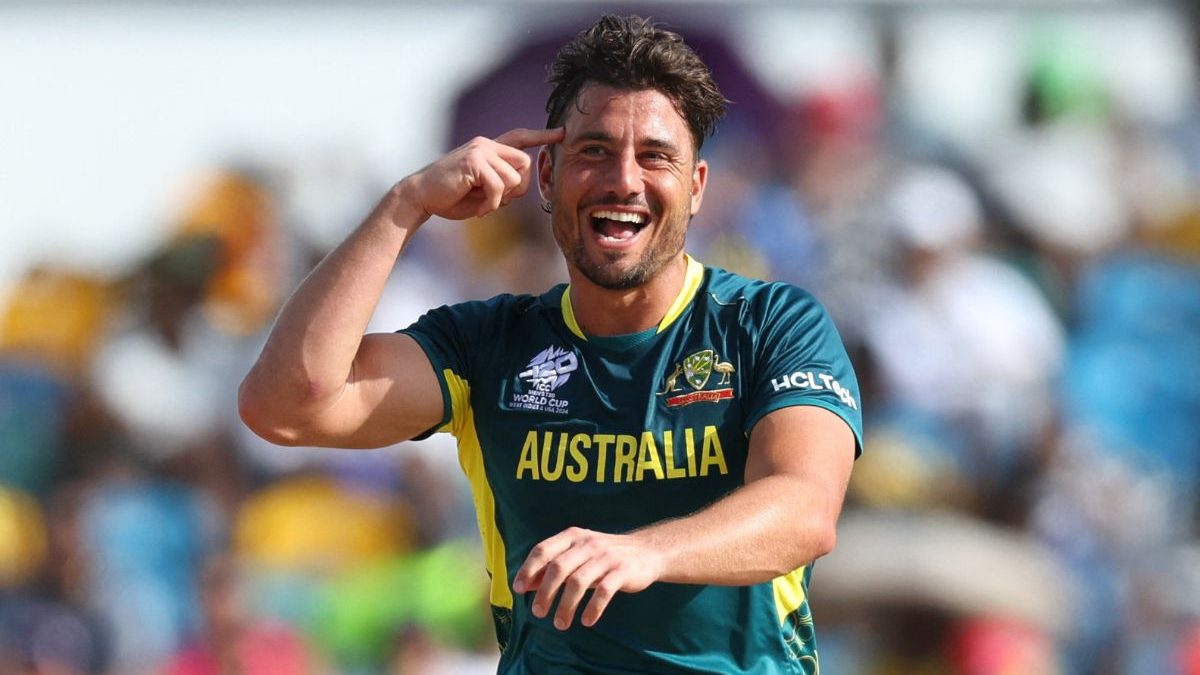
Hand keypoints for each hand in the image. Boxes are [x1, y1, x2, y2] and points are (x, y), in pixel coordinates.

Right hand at [401, 127, 563, 220]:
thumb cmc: (451, 197)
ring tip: (484, 206)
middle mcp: (485, 145)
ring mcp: (480, 151)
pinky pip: (499, 187)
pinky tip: (480, 210)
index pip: (519, 137)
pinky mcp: (474, 161)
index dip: (542, 136)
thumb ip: (502, 184)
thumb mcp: (482, 190)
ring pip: (513, 178)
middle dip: (520, 188)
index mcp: (488, 149)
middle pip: (525, 163)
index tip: (562, 133)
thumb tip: (520, 187)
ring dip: (502, 200)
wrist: (422, 196)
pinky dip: (492, 204)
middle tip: (501, 202)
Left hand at [511, 527, 663, 629]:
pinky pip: (604, 591)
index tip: (518, 589)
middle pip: (559, 567)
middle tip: (537, 612)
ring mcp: (606, 557)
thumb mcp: (577, 556)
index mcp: (573, 536)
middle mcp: (588, 543)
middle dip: (545, 592)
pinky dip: (593, 608)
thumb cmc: (603, 556)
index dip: (528, 569)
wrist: (646, 551)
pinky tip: (587, 621)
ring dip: (566, 605)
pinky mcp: (623, 571)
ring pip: (579, 581)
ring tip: (560, 624)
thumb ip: (552, 567)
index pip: (543, 549)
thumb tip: (524, 583)